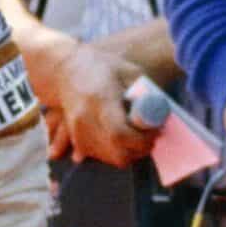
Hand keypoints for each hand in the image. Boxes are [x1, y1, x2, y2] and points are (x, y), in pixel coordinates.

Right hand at [39, 38, 156, 167]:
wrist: (66, 71)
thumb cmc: (102, 68)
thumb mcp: (127, 71)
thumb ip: (144, 92)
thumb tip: (159, 114)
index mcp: (99, 100)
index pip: (121, 134)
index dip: (142, 139)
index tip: (155, 131)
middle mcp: (85, 120)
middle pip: (118, 153)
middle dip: (139, 150)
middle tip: (150, 137)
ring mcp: (79, 133)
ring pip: (112, 158)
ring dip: (129, 152)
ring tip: (137, 134)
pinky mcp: (77, 141)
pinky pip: (102, 157)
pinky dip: (116, 151)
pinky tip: (121, 137)